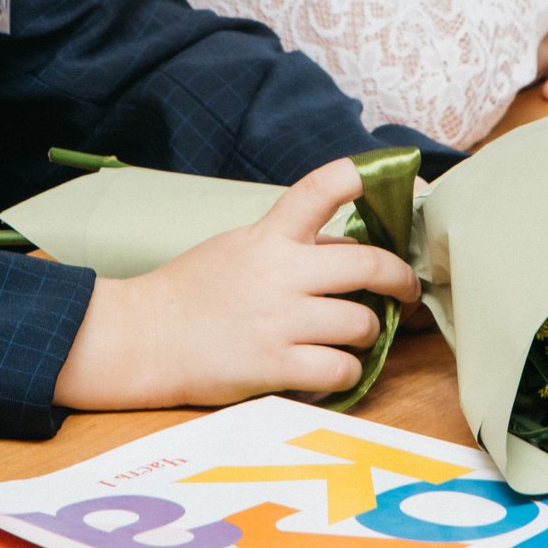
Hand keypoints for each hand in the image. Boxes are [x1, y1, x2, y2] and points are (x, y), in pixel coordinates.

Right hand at [52, 159, 418, 409]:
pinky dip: (345, 372)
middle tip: (406, 290)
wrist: (142, 339)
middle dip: (400, 278)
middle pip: (368, 263)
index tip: (395, 176)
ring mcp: (279, 320)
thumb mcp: (238, 248)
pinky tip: (328, 369)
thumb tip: (349, 251)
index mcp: (268, 236)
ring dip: (367, 333)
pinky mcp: (275, 366)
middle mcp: (279, 272)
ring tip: (350, 338)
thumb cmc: (192, 293)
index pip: (319, 189)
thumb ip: (290, 246)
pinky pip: (341, 369)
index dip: (361, 176)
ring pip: (363, 323)